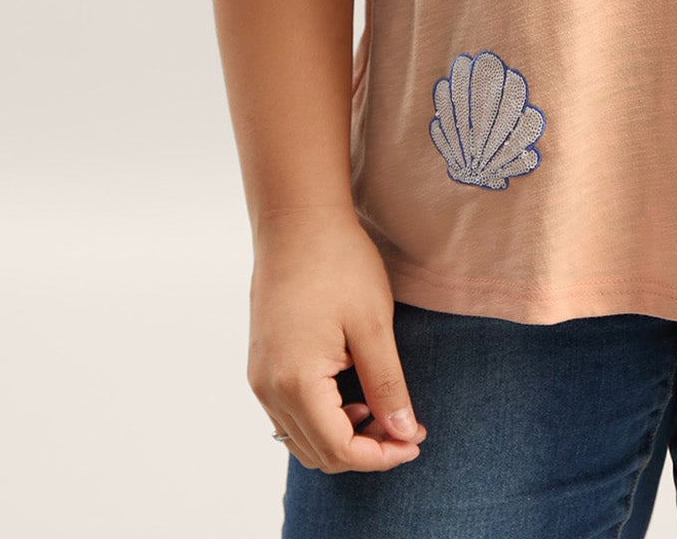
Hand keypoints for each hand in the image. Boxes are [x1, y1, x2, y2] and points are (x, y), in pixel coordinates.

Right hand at [248, 204, 429, 471]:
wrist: (297, 220)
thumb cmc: (338, 263)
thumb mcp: (373, 325)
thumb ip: (387, 385)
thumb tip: (403, 434)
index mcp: (295, 382)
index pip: (339, 449)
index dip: (381, 456)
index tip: (415, 441)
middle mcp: (269, 389)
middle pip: (319, 453)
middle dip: (366, 449)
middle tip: (404, 423)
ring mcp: (261, 378)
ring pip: (302, 439)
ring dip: (343, 436)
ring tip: (380, 405)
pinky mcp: (262, 365)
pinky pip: (291, 415)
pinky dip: (323, 418)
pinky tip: (352, 391)